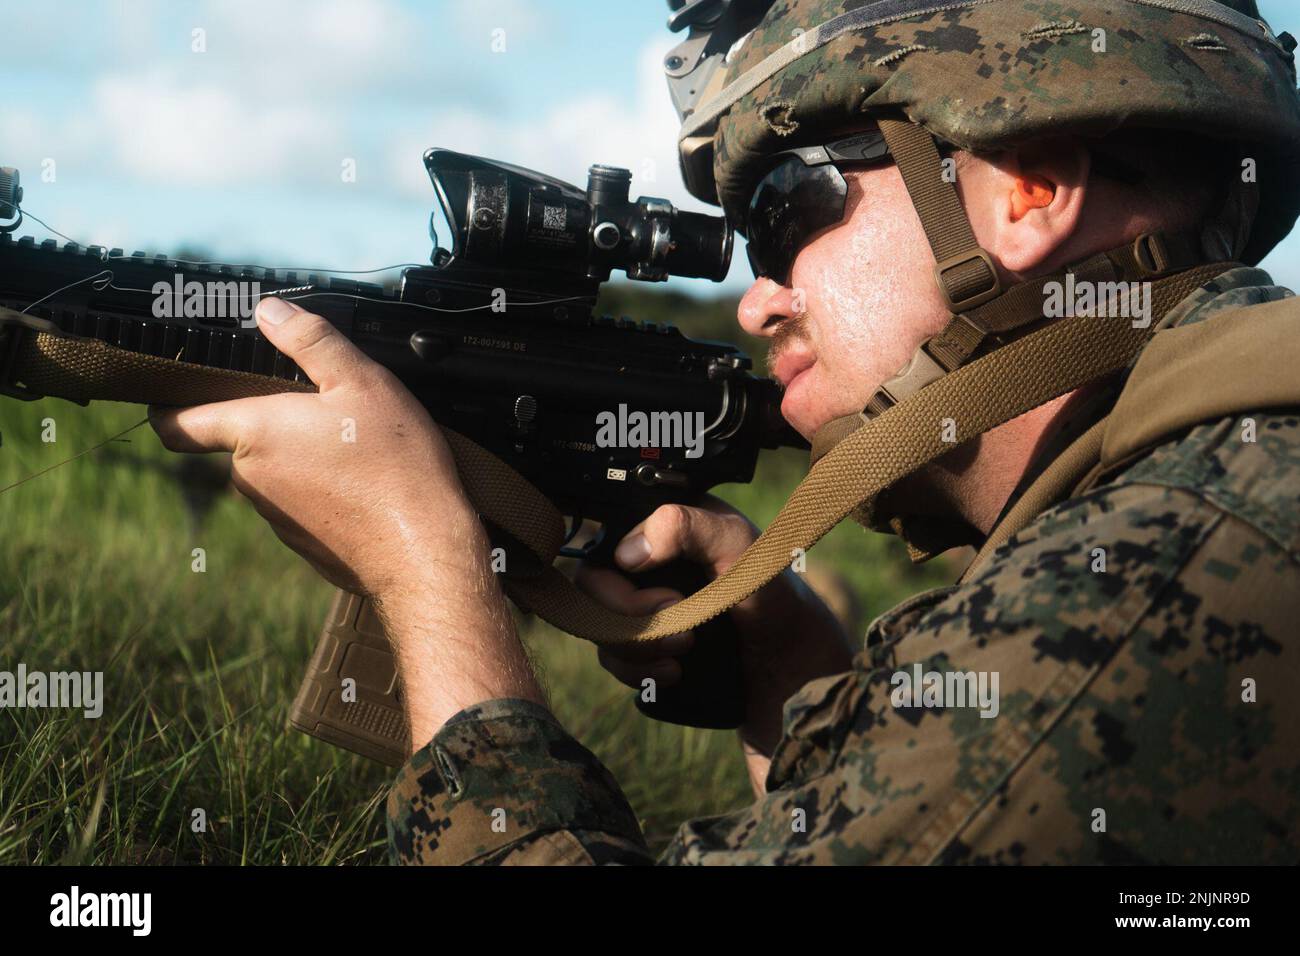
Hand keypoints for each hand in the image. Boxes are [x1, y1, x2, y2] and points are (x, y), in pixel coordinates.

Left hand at [150, 297, 543, 745]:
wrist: (422, 554)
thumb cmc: (394, 464)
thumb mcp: (363, 383)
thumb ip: (312, 341)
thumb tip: (268, 309)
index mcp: (254, 433)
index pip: (177, 425)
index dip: (166, 409)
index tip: (168, 398)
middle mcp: (252, 480)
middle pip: (242, 445)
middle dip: (274, 428)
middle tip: (326, 411)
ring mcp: (276, 519)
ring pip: (277, 477)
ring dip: (304, 462)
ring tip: (358, 450)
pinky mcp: (304, 546)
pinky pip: (304, 509)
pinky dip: (327, 495)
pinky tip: (368, 487)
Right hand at [575, 499, 853, 789]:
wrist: (803, 680)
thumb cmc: (782, 606)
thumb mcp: (743, 552)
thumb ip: (690, 529)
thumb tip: (626, 551)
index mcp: (671, 528)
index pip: (606, 542)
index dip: (619, 578)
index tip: (665, 597)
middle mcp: (655, 565)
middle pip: (593, 589)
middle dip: (627, 619)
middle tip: (682, 632)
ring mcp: (651, 609)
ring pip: (599, 628)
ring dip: (634, 649)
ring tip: (685, 654)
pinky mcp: (653, 650)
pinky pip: (613, 660)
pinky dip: (634, 672)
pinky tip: (674, 674)